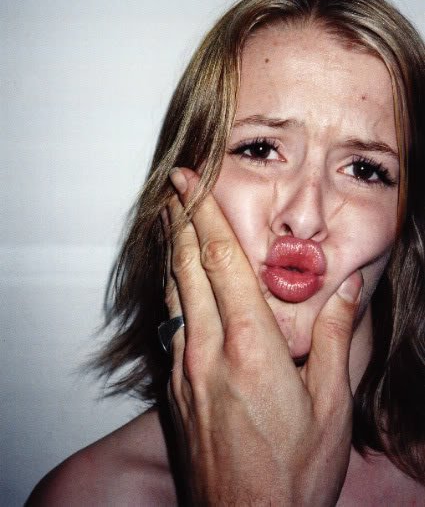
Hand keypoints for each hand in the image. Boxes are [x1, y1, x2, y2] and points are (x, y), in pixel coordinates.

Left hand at [165, 167, 361, 505]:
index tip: (191, 183)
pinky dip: (169, 290)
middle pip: (186, 268)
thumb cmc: (293, 472)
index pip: (221, 262)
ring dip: (169, 251)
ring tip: (167, 221)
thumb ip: (337, 339)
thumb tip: (346, 289)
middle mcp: (208, 350)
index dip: (203, 215)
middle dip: (179, 220)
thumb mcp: (332, 405)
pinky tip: (173, 284)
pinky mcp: (174, 391)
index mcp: (250, 345)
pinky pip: (168, 324)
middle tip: (174, 187)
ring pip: (171, 293)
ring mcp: (184, 370)